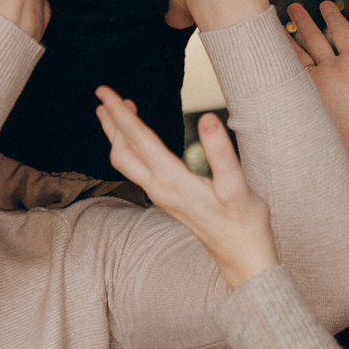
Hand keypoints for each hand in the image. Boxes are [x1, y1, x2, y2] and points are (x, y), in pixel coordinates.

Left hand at [94, 88, 279, 289]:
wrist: (241, 257)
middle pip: (123, 150)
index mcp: (171, 180)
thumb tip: (207, 118)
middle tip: (103, 93)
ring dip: (118, 134)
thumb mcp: (237, 186)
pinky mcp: (167, 199)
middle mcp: (159, 188)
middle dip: (112, 121)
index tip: (104, 90)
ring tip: (115, 111)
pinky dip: (130, 148)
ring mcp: (161, 195)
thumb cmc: (244, 222)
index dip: (120, 113)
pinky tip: (138, 140)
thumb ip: (221, 152)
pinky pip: (137, 168)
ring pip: (127, 161)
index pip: (138, 139)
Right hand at [286, 0, 348, 191]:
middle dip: (303, 23)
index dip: (333, 18)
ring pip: (297, 55)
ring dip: (285, 39)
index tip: (324, 5)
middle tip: (291, 6)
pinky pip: (288, 77)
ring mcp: (318, 86)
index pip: (342, 34)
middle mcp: (334, 73)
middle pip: (314, 40)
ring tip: (270, 22)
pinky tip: (265, 50)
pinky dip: (276, 62)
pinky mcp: (304, 101)